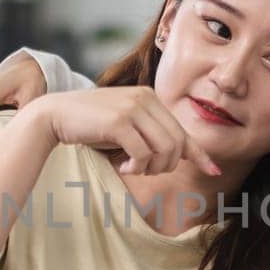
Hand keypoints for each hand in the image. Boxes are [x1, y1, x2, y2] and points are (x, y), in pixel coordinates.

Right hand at [26, 87, 219, 175]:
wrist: (55, 115)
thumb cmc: (90, 125)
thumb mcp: (126, 127)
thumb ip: (150, 135)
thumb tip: (179, 155)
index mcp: (150, 97)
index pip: (181, 130)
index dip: (199, 154)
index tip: (214, 171)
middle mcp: (145, 98)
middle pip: (176, 143)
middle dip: (165, 166)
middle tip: (142, 172)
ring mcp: (133, 107)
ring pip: (164, 149)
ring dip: (150, 168)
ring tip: (131, 169)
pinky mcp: (120, 121)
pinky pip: (143, 153)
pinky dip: (136, 167)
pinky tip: (122, 167)